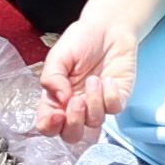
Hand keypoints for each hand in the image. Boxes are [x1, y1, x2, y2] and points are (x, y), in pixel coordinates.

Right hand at [38, 7, 141, 141]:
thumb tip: (60, 100)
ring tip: (94, 79)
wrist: (109, 29)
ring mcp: (97, 105)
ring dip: (94, 102)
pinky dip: (111, 96)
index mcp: (56, 98)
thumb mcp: (58, 55)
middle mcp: (76, 106)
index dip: (50, 127)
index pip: (47, 125)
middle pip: (72, 135)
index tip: (56, 114)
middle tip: (77, 100)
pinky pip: (114, 109)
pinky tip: (107, 79)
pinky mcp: (118, 98)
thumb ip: (51, 77)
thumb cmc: (80, 40)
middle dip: (74, 122)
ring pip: (94, 123)